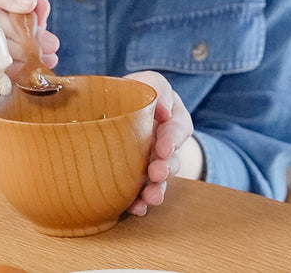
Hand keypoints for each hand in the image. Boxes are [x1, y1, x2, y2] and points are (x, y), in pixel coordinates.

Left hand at [121, 70, 199, 216]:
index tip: (164, 149)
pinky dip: (139, 203)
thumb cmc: (134, 94)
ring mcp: (153, 165)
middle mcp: (166, 146)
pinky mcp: (137, 181)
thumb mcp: (149, 82)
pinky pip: (141, 195)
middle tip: (156, 173)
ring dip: (156, 190)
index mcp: (173, 121)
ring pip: (159, 182)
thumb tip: (163, 111)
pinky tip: (136, 208)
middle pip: (171, 160)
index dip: (172, 140)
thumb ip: (157, 88)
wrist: (113, 112)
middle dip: (166, 169)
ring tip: (150, 198)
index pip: (178, 129)